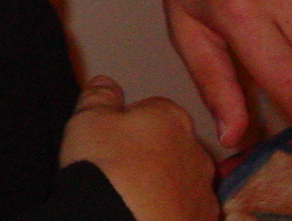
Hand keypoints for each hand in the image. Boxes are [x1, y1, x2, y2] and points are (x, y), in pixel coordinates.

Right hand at [61, 76, 217, 220]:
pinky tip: (143, 215)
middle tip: (118, 170)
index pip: (153, 109)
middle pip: (171, 145)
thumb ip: (99, 96)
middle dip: (150, 155)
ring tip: (129, 199)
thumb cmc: (108, 171)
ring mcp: (203, 192)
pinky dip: (169, 213)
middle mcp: (196, 152)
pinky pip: (185, 212)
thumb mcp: (88, 119)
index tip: (111, 139)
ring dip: (161, 187)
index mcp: (171, 117)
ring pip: (181, 181)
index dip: (129, 123)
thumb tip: (106, 83)